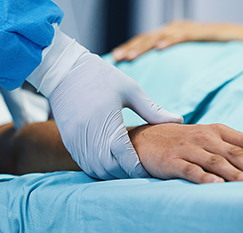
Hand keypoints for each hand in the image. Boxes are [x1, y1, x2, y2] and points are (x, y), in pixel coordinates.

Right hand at [48, 53, 182, 179]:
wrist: (64, 70)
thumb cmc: (100, 76)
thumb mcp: (130, 89)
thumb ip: (153, 110)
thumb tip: (178, 120)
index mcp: (108, 123)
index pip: (126, 159)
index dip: (138, 169)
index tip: (149, 170)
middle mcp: (90, 136)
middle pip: (110, 168)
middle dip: (125, 173)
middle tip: (139, 170)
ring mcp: (76, 140)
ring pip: (95, 169)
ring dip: (110, 172)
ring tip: (124, 168)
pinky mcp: (69, 139)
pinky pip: (83, 163)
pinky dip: (96, 167)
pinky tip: (107, 162)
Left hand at [112, 20, 242, 61]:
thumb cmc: (220, 53)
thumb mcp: (193, 61)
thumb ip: (178, 68)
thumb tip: (160, 94)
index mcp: (171, 36)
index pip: (145, 43)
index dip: (130, 50)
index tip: (115, 60)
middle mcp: (177, 29)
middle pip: (147, 38)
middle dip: (131, 48)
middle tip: (116, 58)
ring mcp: (189, 28)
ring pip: (161, 35)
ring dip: (144, 45)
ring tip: (130, 56)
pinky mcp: (203, 31)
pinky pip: (184, 35)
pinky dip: (171, 40)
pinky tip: (159, 47)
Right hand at [128, 123, 242, 182]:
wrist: (142, 139)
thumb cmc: (180, 141)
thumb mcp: (206, 138)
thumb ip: (230, 147)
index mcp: (217, 131)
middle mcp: (204, 137)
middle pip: (235, 153)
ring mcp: (188, 148)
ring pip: (217, 161)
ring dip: (236, 174)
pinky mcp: (172, 161)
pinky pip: (191, 169)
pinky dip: (205, 177)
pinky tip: (216, 185)